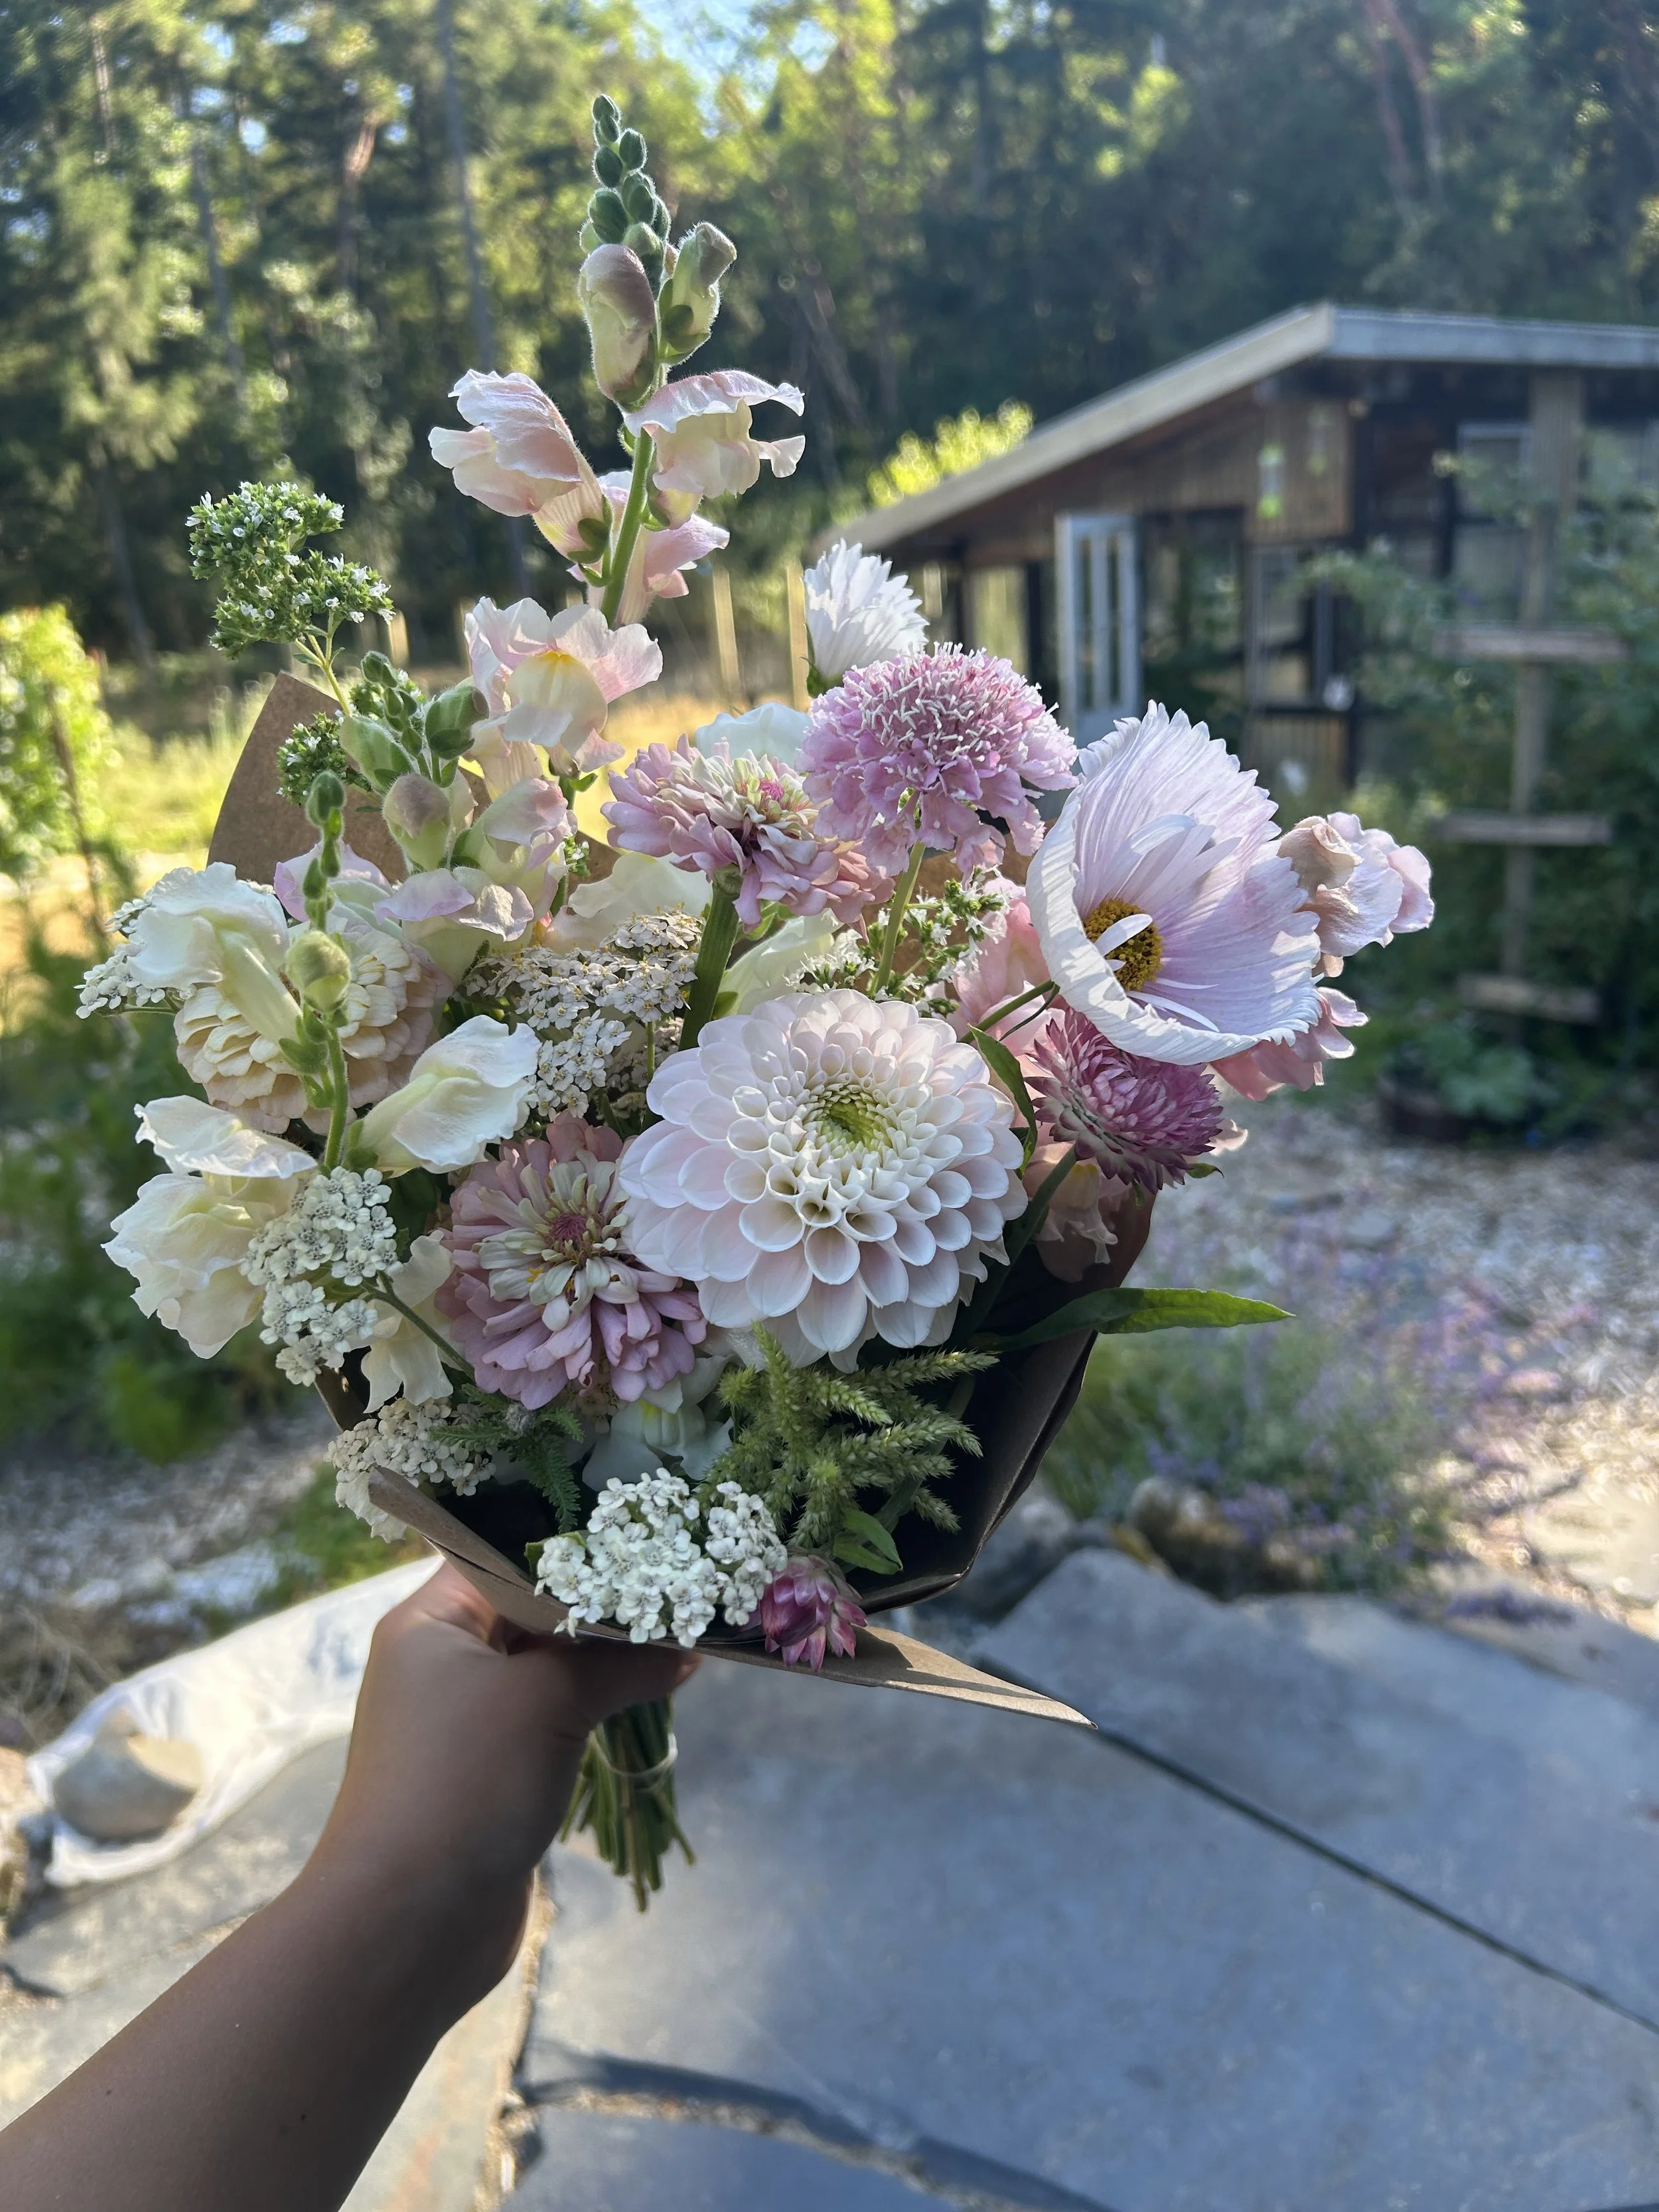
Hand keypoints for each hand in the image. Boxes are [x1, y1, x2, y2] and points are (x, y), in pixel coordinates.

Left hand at [304, 1563, 696, 1999]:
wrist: (408, 1923)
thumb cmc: (463, 1783)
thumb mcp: (548, 1701)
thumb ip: (619, 1661)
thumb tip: (686, 1647)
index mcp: (431, 1621)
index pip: (504, 1550)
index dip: (574, 1539)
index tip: (645, 1525)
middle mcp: (442, 1659)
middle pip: (531, 1606)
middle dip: (602, 1598)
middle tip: (680, 1573)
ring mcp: (466, 1718)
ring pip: (546, 1664)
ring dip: (604, 1654)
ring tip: (682, 1627)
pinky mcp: (490, 1769)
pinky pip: (549, 1714)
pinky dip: (593, 1702)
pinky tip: (652, 1691)